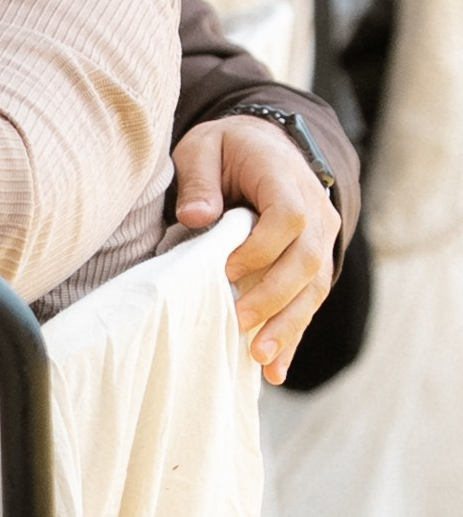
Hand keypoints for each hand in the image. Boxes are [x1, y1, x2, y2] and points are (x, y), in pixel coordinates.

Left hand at [172, 113, 340, 381]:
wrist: (263, 146)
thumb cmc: (227, 149)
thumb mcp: (203, 147)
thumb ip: (199, 179)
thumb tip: (197, 216)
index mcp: (287, 179)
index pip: (288, 217)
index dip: (261, 247)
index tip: (227, 268)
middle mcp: (316, 212)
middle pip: (307, 260)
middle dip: (274, 296)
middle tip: (238, 322)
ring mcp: (320, 241)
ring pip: (313, 288)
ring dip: (287, 325)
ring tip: (260, 358)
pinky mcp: (312, 266)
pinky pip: (307, 303)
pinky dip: (291, 336)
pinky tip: (275, 370)